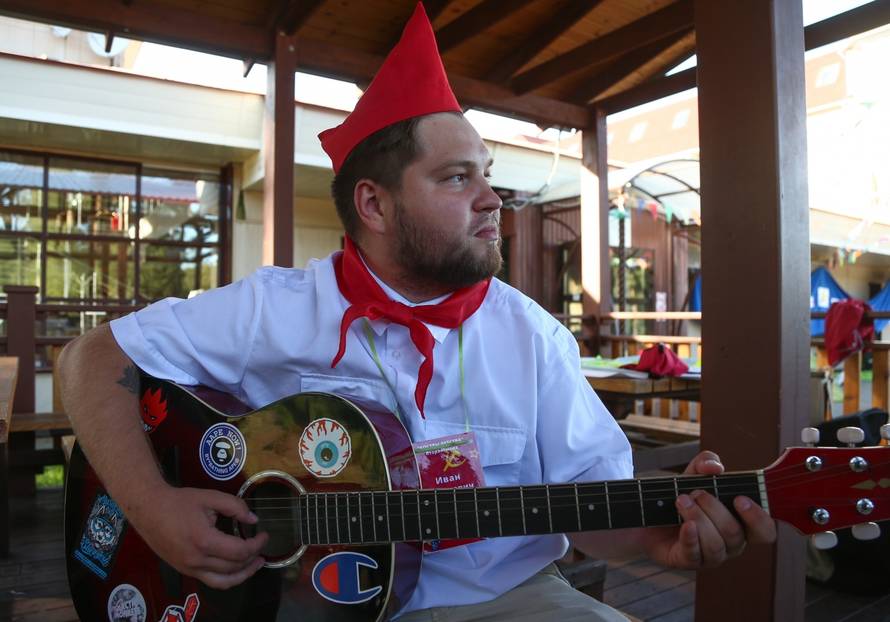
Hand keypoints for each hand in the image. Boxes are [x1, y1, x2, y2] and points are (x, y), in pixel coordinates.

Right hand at [131, 485, 268, 588]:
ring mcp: (189, 568)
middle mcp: (197, 560)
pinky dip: (227, 579)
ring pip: (223, 581)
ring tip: (256, 564)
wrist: (148, 509)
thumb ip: (235, 507)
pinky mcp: (184, 570)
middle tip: (261, 546)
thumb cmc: (179, 501)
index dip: (257, 545)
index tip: (264, 535)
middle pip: (234, 567)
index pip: (240, 551)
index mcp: (205, 541)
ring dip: (243, 574)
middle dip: (253, 557)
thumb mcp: (210, 497)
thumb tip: (253, 520)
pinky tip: (235, 570)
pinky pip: (210, 581)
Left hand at [640, 451, 775, 568]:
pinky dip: (691, 538)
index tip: (739, 499)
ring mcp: (711, 556)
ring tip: (681, 501)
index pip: (765, 531)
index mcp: (741, 524)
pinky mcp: (689, 561)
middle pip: (735, 534)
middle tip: (696, 493)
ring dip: (698, 518)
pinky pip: (695, 554)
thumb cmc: (682, 494)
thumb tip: (716, 468)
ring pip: (716, 545)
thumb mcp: (694, 473)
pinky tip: (685, 524)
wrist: (650, 512)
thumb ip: (706, 462)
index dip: (758, 518)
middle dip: (715, 509)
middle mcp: (730, 544)